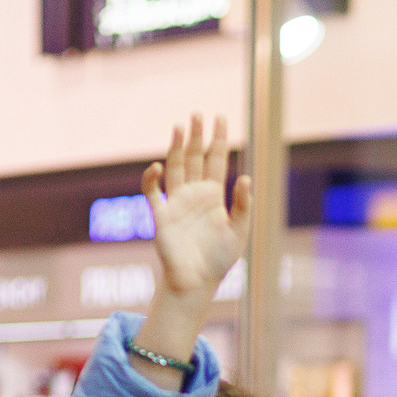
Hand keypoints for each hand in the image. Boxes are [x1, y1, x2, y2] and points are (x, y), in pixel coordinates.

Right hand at [145, 114, 252, 302]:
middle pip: (194, 158)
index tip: (220, 118)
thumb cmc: (219, 258)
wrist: (197, 281)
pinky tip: (157, 166)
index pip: (215, 160)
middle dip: (196, 136)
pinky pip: (153, 192)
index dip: (217, 140)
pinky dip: (152, 179)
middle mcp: (193, 194)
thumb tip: (245, 177)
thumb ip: (242, 204)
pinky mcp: (161, 215)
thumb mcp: (239, 230)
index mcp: (213, 195)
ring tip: (180, 127)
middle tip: (197, 114)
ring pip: (175, 167)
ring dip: (176, 148)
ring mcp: (176, 202)